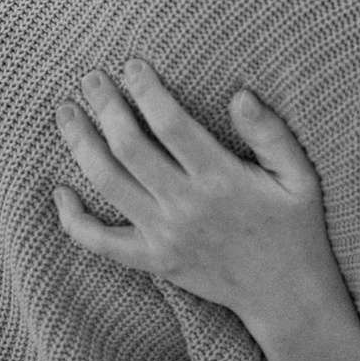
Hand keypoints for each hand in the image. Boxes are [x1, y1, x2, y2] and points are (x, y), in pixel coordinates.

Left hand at [54, 62, 344, 340]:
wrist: (285, 295)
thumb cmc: (295, 228)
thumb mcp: (300, 177)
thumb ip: (270, 134)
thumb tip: (239, 94)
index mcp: (221, 179)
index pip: (170, 123)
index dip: (146, 90)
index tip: (132, 65)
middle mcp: (185, 206)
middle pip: (128, 146)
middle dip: (105, 106)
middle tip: (91, 78)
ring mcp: (164, 236)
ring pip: (107, 183)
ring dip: (80, 144)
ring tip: (67, 114)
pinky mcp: (152, 261)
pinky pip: (100, 242)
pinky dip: (73, 219)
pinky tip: (60, 191)